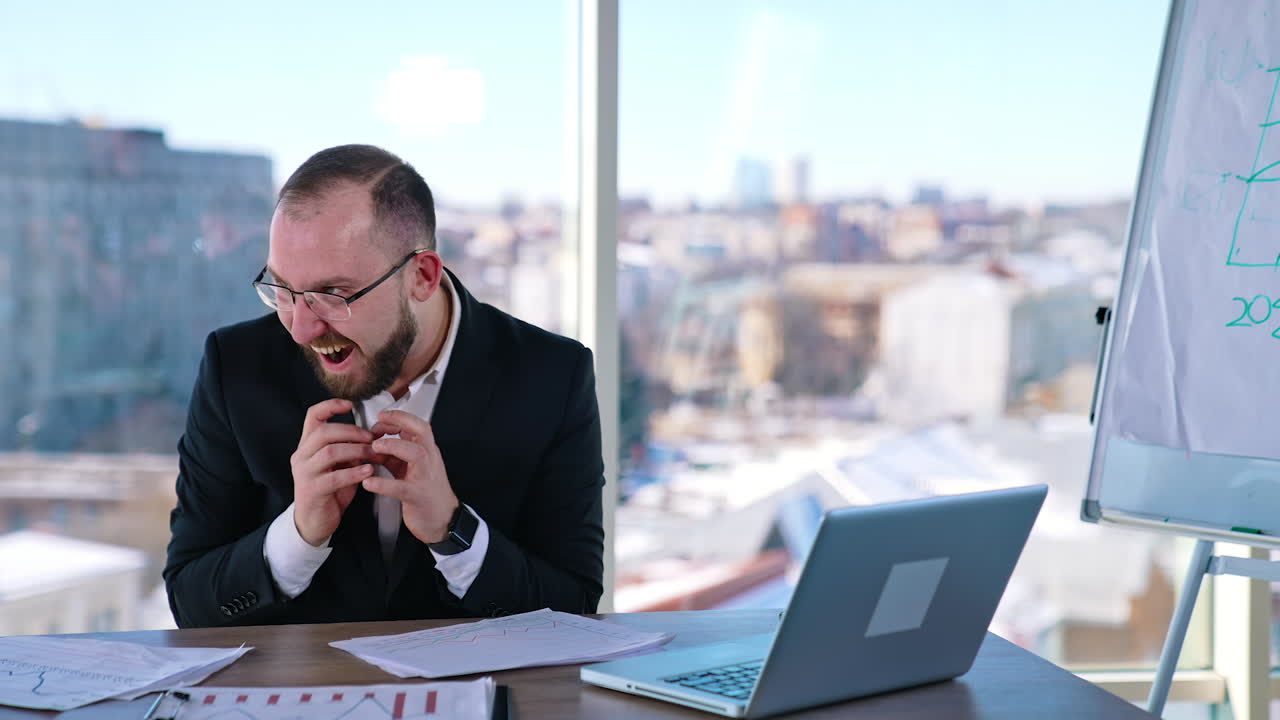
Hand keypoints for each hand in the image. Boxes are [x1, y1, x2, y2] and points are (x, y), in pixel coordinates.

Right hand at [290, 399, 374, 545]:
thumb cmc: (330, 491)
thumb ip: (350, 450)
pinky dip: (354, 473)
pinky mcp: (312, 490)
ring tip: (373, 455)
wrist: (315, 522)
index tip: (350, 404)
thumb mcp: (340, 465)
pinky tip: (368, 472)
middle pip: (324, 432)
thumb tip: (374, 436)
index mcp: (308, 446)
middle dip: (352, 432)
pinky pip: (334, 477)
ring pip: (330, 452)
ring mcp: (304, 473)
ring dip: (356, 451)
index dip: (330, 406)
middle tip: (372, 438)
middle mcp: (302, 456)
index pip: (313, 416)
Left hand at [365, 409, 458, 543]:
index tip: (382, 416)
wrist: (443, 519)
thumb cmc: (427, 492)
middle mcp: (429, 460)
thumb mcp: (409, 469)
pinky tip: (369, 482)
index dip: (400, 417)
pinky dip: (384, 484)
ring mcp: (425, 477)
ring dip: (394, 446)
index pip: (418, 425)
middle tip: (378, 424)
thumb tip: (372, 445)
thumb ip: (392, 455)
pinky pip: (401, 488)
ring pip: (416, 454)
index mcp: (427, 452)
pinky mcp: (418, 496)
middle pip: (422, 432)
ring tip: (375, 447)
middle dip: (400, 423)